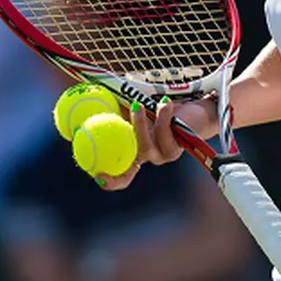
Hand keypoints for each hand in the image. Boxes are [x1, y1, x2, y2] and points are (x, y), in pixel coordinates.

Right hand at [95, 97, 216, 190]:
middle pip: (129, 166)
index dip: (109, 181)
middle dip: (113, 162)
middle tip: (107, 139)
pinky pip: (165, 132)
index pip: (120, 176)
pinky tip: (164, 102)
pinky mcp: (178, 147)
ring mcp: (163, 156)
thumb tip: (87, 100)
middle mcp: (148, 158)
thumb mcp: (133, 107)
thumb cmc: (158, 107)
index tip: (97, 175)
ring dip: (139, 124)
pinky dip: (162, 115)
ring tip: (138, 104)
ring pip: (145, 146)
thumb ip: (113, 107)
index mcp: (134, 154)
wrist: (194, 110)